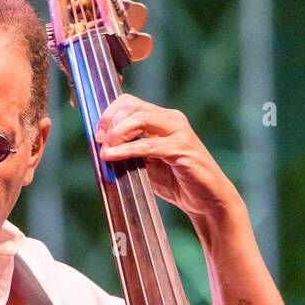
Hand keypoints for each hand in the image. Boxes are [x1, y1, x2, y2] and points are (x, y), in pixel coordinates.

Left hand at [94, 93, 240, 225]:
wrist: (207, 202)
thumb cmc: (179, 184)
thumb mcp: (148, 165)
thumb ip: (131, 153)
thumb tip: (104, 149)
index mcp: (163, 120)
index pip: (130, 103)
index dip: (109, 115)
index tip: (98, 135)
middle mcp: (172, 119)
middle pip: (132, 106)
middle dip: (110, 122)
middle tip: (100, 142)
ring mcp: (179, 132)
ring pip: (139, 119)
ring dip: (117, 134)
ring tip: (106, 150)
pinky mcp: (182, 148)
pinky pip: (148, 144)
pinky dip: (127, 149)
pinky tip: (113, 156)